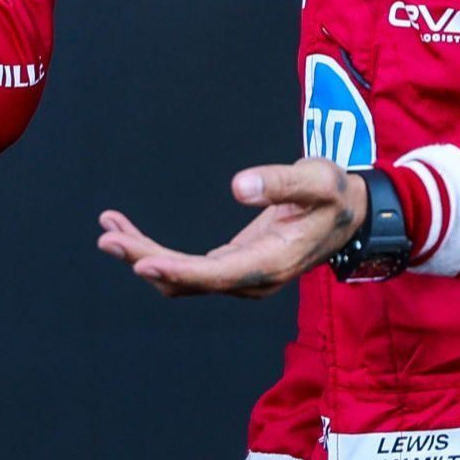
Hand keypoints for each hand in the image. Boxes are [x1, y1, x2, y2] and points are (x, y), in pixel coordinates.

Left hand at [96, 159, 366, 298]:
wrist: (351, 214)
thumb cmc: (335, 193)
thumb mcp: (318, 179)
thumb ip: (282, 182)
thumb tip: (238, 186)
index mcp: (272, 262)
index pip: (216, 274)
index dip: (177, 270)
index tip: (141, 262)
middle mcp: (251, 278)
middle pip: (189, 280)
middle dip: (146, 259)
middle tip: (108, 236)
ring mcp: (240, 275)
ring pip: (182, 278)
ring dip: (144, 256)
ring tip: (109, 228)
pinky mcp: (231, 265)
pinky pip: (187, 267)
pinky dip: (155, 253)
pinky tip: (128, 232)